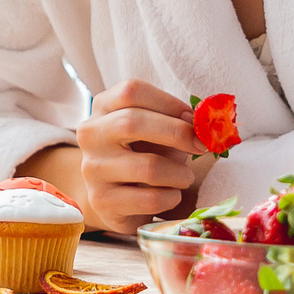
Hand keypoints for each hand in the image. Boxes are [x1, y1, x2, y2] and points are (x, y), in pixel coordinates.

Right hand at [71, 79, 205, 232]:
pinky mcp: (103, 202)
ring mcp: (93, 169)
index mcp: (102, 108)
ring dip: (179, 173)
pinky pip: (151, 199)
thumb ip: (171, 122)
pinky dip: (171, 197)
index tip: (193, 119)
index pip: (131, 91)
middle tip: (201, 146)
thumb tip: (202, 127)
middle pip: (132, 122)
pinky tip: (171, 195)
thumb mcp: (152, 132)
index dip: (168, 102)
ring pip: (148, 167)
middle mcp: (91, 135)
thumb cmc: (140, 154)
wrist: (111, 197)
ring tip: (184, 177)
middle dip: (177, 133)